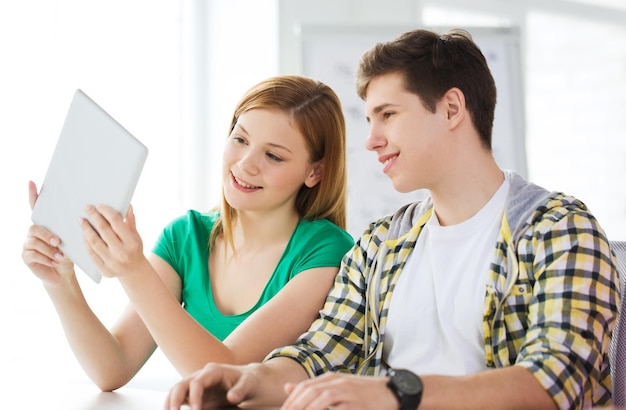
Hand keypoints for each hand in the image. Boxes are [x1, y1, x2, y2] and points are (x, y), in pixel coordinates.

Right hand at [22, 181, 74, 284]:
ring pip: (34, 242)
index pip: (36, 208)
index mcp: (46, 225)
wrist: (64, 274)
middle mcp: (34, 232)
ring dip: (49, 250)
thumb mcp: (74, 240)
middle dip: (47, 235)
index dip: (33, 195)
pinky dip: (46, 258)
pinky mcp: (26, 256)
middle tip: (59, 242)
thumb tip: (85, 217)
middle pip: (35, 228)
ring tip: (61, 257)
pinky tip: (55, 262)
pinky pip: (32, 254)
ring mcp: (28, 243)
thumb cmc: (70, 254)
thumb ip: (75, 228)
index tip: (32, 182)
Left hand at [81, 203, 144, 277]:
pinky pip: (91, 253)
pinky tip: (84, 234)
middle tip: (87, 208)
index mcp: (132, 242)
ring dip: (86, 229)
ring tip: (82, 220)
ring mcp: (112, 262)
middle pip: (103, 230)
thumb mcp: (136, 235)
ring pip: (94, 242)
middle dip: (94, 217)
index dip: (106, 212)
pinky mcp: (104, 270)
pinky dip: (86, 242)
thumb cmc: (134, 249)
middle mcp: (122, 252)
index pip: (116, 222)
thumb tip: (127, 205)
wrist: (134, 271)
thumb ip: (130, 221)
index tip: (99, 206)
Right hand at [165, 363, 260, 409]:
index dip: (195, 396)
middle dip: (175, 398)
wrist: (247, 380)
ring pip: (177, 390)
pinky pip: (180, 398)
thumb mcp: (249, 384)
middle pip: (182, 384)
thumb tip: (231, 398)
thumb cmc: (248, 381)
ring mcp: (196, 384)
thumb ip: (240, 390)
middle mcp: (201, 375)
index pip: (197, 382)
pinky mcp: (195, 393)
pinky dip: (174, 405)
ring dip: (170, 402)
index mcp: (213, 371)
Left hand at [282, 373, 397, 409]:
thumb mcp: (338, 386)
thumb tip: (287, 388)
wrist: (391, 393)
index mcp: (332, 378)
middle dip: (295, 406)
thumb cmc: (364, 392)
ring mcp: (347, 392)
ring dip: (306, 408)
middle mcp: (338, 383)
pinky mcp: (356, 404)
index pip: (305, 387)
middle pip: (309, 392)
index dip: (292, 400)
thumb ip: (315, 387)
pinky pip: (337, 409)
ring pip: (320, 398)